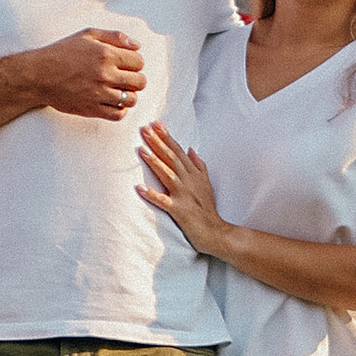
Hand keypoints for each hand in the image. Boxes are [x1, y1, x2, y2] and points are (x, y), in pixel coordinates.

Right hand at [31, 25, 146, 121]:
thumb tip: (136, 45)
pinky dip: (119, 109)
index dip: (135, 63)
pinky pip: (118, 114)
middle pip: (140, 82)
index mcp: (106, 54)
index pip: (139, 62)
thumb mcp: (87, 35)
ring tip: (118, 91)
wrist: (39, 75)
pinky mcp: (92, 109)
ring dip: (128, 95)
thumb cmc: (62, 53)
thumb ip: (115, 37)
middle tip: (124, 78)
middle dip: (135, 79)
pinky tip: (111, 102)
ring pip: (131, 99)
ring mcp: (99, 93)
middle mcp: (105, 74)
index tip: (126, 65)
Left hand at [138, 118, 225, 255]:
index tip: (156, 123)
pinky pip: (163, 201)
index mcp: (193, 174)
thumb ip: (199, 165)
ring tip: (142, 149)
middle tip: (146, 129)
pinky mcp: (179, 210)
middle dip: (158, 142)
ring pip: (168, 174)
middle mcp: (189, 181)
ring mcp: (184, 195)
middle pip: (172, 158)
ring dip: (154, 162)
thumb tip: (191, 149)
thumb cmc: (208, 209)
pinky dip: (152, 194)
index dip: (167, 137)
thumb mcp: (206, 183)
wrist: (216, 232)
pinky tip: (139, 188)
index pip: (178, 151)